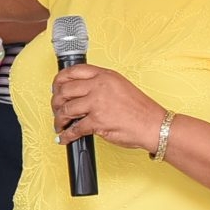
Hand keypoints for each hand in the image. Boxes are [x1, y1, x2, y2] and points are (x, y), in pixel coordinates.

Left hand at [51, 65, 165, 152]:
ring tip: (60, 125)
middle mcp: (99, 86)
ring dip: (59, 120)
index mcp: (105, 75)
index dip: (59, 80)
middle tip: (56, 110)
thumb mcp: (119, 86)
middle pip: (64, 90)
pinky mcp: (97, 121)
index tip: (55, 88)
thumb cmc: (139, 109)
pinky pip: (74, 129)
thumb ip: (99, 84)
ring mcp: (97, 103)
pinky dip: (66, 136)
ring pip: (65, 109)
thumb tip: (77, 92)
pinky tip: (64, 137)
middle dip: (55, 102)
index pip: (73, 71)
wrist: (154, 125)